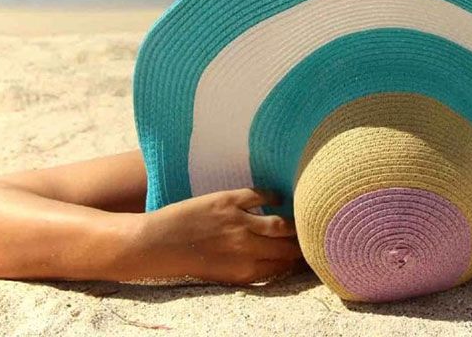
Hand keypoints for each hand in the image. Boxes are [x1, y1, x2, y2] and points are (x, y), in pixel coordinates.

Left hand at [130, 189, 302, 283]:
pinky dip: (273, 196)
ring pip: (281, 224)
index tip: (310, 251)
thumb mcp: (222, 274)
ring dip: (295, 220)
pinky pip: (261, 196)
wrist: (155, 245)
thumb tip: (278, 261)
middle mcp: (246, 250)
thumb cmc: (188, 261)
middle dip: (305, 241)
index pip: (285, 266)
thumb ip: (251, 268)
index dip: (301, 259)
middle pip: (289, 247)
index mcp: (245, 271)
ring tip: (303, 214)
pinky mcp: (228, 202)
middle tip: (315, 232)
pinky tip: (277, 196)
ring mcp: (238, 224)